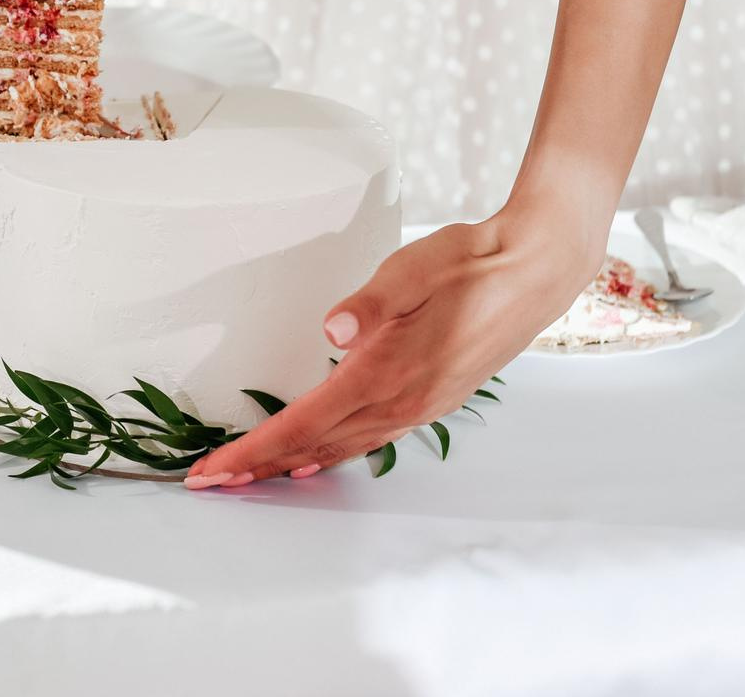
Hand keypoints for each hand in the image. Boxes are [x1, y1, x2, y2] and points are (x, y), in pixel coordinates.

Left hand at [182, 201, 604, 488]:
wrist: (535, 270)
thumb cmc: (471, 262)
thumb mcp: (414, 268)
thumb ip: (372, 302)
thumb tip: (333, 330)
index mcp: (386, 371)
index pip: (303, 424)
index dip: (254, 451)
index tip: (213, 470)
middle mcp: (400, 400)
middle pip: (314, 446)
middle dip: (258, 467)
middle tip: (209, 483)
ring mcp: (418, 405)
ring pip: (341, 447)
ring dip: (291, 464)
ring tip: (250, 477)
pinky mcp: (430, 398)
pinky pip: (369, 438)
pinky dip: (332, 453)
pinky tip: (314, 461)